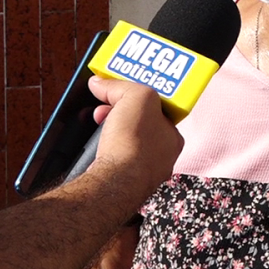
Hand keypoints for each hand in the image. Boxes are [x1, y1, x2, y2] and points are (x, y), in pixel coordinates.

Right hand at [88, 76, 183, 199]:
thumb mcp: (137, 95)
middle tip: (105, 107)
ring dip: (108, 131)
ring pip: (124, 144)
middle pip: (138, 126)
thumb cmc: (135, 142)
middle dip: (119, 113)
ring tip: (97, 123)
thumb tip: (101, 83)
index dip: (139, 99)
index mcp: (173, 138)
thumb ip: (121, 86)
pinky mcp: (122, 185)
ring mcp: (142, 174)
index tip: (124, 93)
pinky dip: (101, 152)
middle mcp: (161, 158)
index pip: (158, 111)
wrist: (114, 182)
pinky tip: (95, 148)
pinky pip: (111, 161)